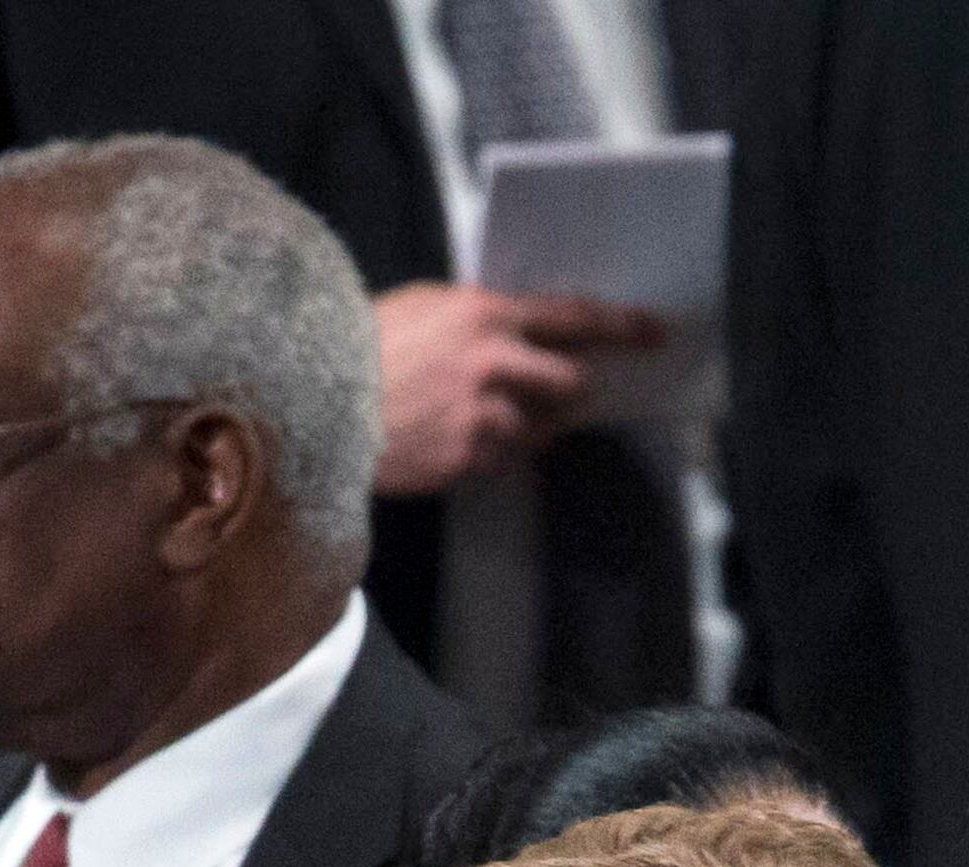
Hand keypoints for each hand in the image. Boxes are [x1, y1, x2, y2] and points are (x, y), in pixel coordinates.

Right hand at [371, 284, 664, 494]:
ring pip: (536, 428)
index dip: (620, 326)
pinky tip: (453, 439)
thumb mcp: (423, 306)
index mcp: (485, 315)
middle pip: (568, 383)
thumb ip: (478, 316)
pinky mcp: (464, 458)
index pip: (573, 318)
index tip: (653, 334)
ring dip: (521, 425)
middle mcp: (492, 364)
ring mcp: (480, 416)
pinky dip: (488, 452)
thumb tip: (518, 331)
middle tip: (560, 392)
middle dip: (569, 390)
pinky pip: (500, 459)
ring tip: (476, 417)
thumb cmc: (360, 346)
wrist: (315, 404)